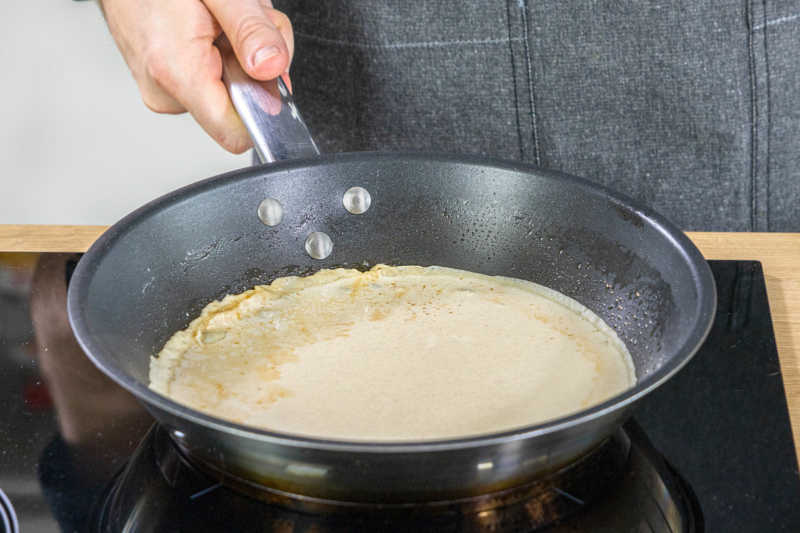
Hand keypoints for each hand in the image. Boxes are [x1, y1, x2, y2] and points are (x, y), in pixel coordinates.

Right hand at [98, 0, 293, 152]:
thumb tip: (273, 68)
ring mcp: (163, 92)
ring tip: (221, 21)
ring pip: (231, 92)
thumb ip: (251, 30)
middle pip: (241, 107)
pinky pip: (213, 84)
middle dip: (256, 65)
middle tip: (241, 24)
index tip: (269, 76)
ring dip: (242, 56)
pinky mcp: (164, 86)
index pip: (235, 134)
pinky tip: (211, 29)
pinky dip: (224, 56)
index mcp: (176, 71)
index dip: (264, 107)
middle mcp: (165, 92)